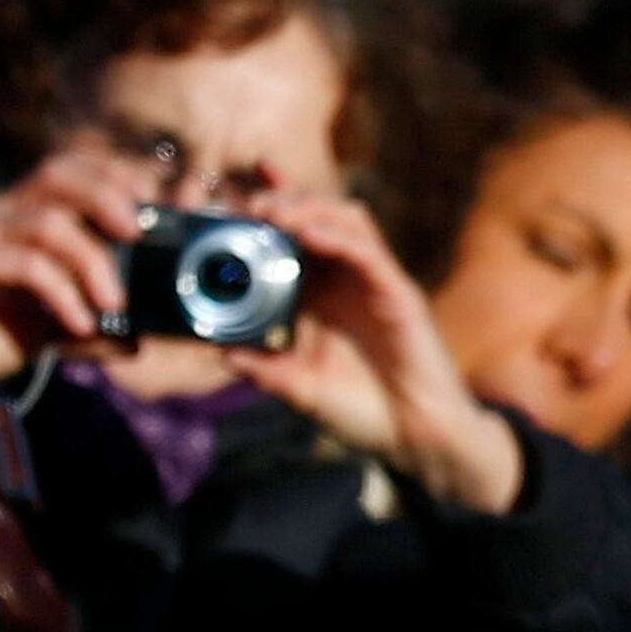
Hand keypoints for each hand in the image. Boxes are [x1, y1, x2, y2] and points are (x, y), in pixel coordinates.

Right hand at [0, 148, 161, 382]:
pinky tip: (80, 323)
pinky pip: (26, 264)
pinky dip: (63, 293)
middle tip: (139, 231)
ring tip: (115, 303)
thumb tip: (137, 340)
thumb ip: (87, 326)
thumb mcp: (47, 327)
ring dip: (92, 260)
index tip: (153, 195)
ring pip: (47, 221)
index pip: (64, 166)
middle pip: (55, 172)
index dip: (110, 170)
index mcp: (11, 211)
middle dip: (106, 193)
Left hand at [237, 192, 525, 511]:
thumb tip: (219, 350)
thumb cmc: (360, 409)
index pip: (296, 236)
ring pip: (347, 221)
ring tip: (273, 211)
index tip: (232, 195)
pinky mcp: (398, 295)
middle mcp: (347, 280)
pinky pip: (369, 254)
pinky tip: (308, 233)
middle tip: (249, 202)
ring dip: (309, 208)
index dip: (272, 209)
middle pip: (320, 215)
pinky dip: (338, 238)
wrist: (412, 436)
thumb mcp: (298, 388)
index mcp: (321, 294)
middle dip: (285, 200)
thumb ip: (262, 369)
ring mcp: (375, 282)